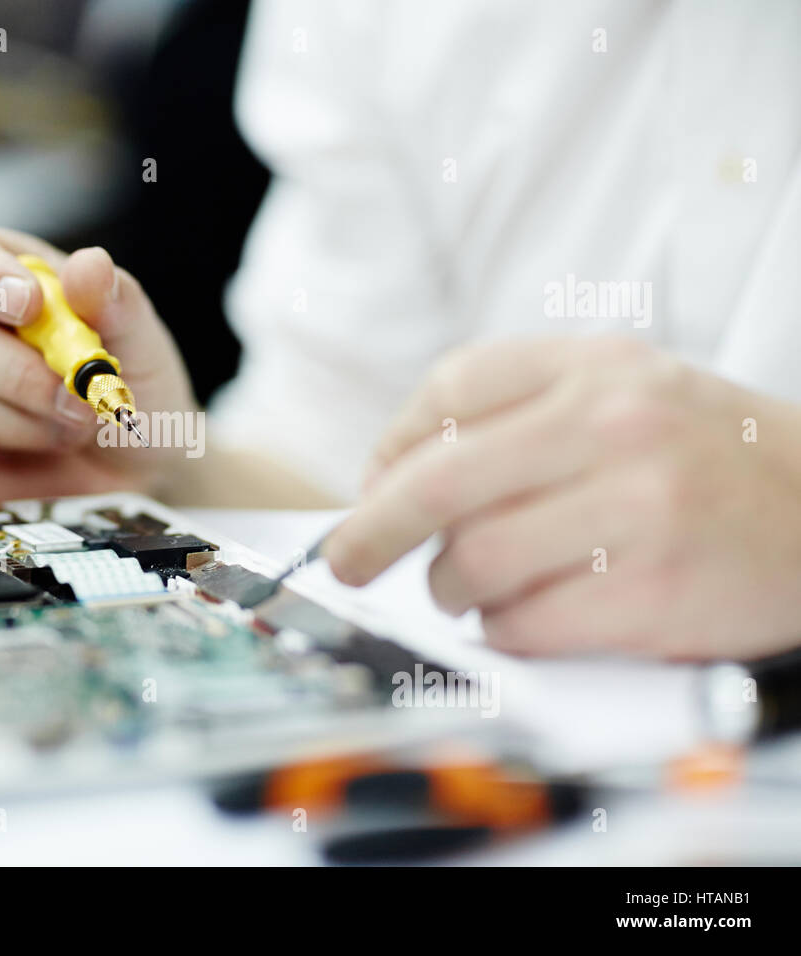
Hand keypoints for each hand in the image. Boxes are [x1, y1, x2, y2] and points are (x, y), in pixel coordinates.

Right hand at [0, 224, 195, 509]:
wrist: (140, 471)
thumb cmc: (131, 392)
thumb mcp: (141, 343)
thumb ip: (117, 302)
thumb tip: (88, 267)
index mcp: (1, 281)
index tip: (31, 305)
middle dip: (18, 376)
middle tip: (79, 405)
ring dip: (7, 423)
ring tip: (63, 435)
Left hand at [323, 337, 800, 659]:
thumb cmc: (703, 460)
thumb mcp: (624, 393)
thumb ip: (516, 414)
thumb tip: (391, 481)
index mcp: (597, 366)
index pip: (451, 388)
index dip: (392, 445)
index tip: (373, 487)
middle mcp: (615, 424)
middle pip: (440, 480)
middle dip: (372, 530)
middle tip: (347, 560)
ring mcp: (638, 508)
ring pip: (475, 559)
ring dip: (451, 588)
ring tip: (471, 588)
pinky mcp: (652, 591)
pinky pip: (525, 622)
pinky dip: (504, 629)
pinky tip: (525, 617)